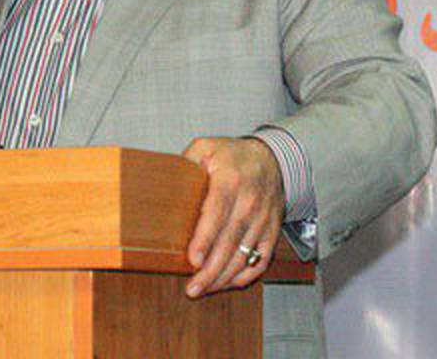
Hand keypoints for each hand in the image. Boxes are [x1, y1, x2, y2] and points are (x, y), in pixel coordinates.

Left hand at [181, 136, 284, 297]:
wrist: (272, 159)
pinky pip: (261, 259)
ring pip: (245, 256)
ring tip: (203, 288)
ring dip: (224, 277)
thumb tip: (163, 183)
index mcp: (230, 180)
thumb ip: (186, 162)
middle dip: (210, 269)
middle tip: (192, 287)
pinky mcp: (272, 231)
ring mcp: (263, 219)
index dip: (204, 239)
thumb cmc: (232, 155)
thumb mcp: (206, 147)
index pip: (217, 213)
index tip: (192, 260)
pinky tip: (228, 283)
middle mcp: (250, 202)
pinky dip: (245, 275)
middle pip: (230, 242)